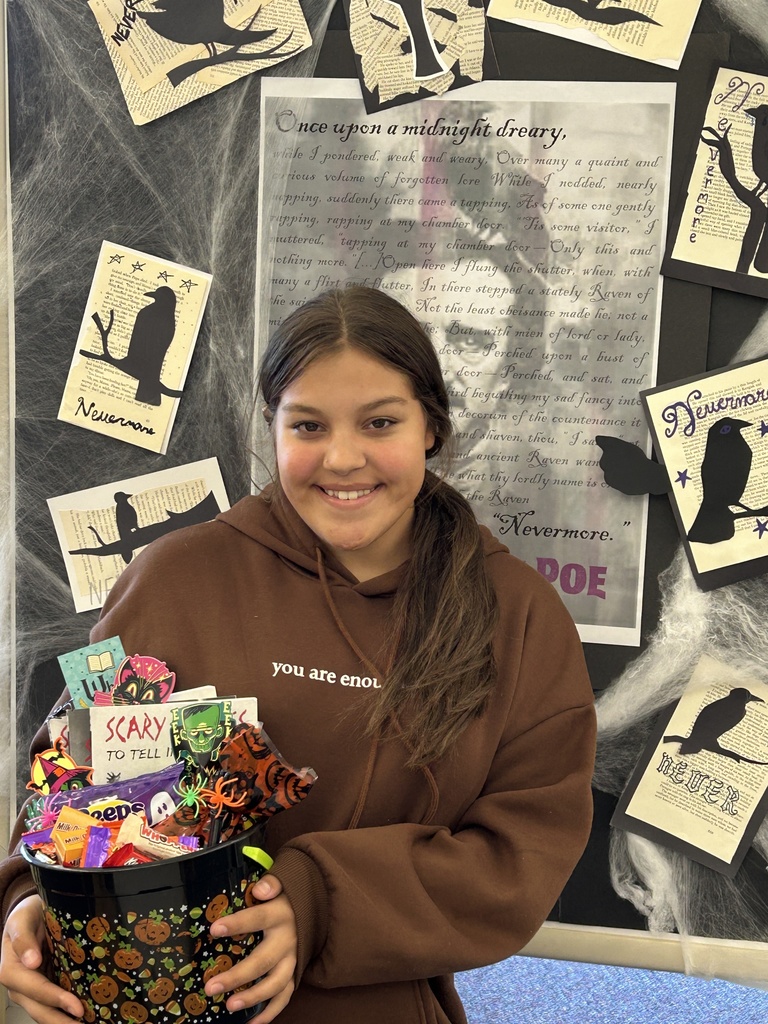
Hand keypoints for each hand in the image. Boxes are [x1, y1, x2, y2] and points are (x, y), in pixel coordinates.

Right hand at [0, 894, 84, 1023]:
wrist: (33, 912)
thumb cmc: (26, 915)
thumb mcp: (21, 919)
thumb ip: (23, 938)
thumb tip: (31, 962)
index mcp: (12, 971)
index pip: (35, 989)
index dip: (56, 1000)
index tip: (78, 1008)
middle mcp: (21, 986)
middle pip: (41, 1009)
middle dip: (62, 1021)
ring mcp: (34, 989)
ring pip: (48, 1011)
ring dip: (66, 1020)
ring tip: (92, 1023)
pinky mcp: (48, 986)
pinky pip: (56, 1003)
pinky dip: (69, 1011)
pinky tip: (90, 1014)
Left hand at [204, 874, 296, 1022]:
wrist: (313, 908)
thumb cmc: (283, 897)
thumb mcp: (281, 884)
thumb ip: (271, 883)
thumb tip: (261, 890)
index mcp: (280, 914)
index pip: (258, 918)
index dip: (238, 923)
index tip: (214, 929)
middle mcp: (288, 939)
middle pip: (263, 961)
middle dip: (237, 976)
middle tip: (211, 987)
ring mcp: (293, 959)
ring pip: (275, 983)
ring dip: (253, 997)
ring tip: (229, 1006)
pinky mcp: (294, 973)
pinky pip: (285, 997)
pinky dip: (270, 1012)